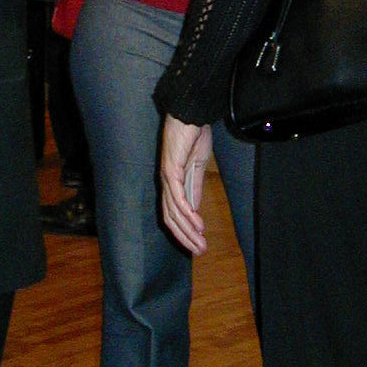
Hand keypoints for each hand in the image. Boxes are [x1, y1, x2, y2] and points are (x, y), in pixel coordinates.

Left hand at [160, 116, 211, 254]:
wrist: (191, 114)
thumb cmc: (193, 135)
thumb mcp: (198, 166)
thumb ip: (195, 187)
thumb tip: (195, 210)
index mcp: (171, 182)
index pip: (173, 214)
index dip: (183, 231)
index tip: (196, 246)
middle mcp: (165, 182)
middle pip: (171, 217)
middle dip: (185, 237)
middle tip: (200, 252)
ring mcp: (166, 176)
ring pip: (174, 211)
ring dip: (188, 230)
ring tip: (201, 243)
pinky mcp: (170, 169)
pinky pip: (177, 196)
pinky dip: (187, 212)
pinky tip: (197, 223)